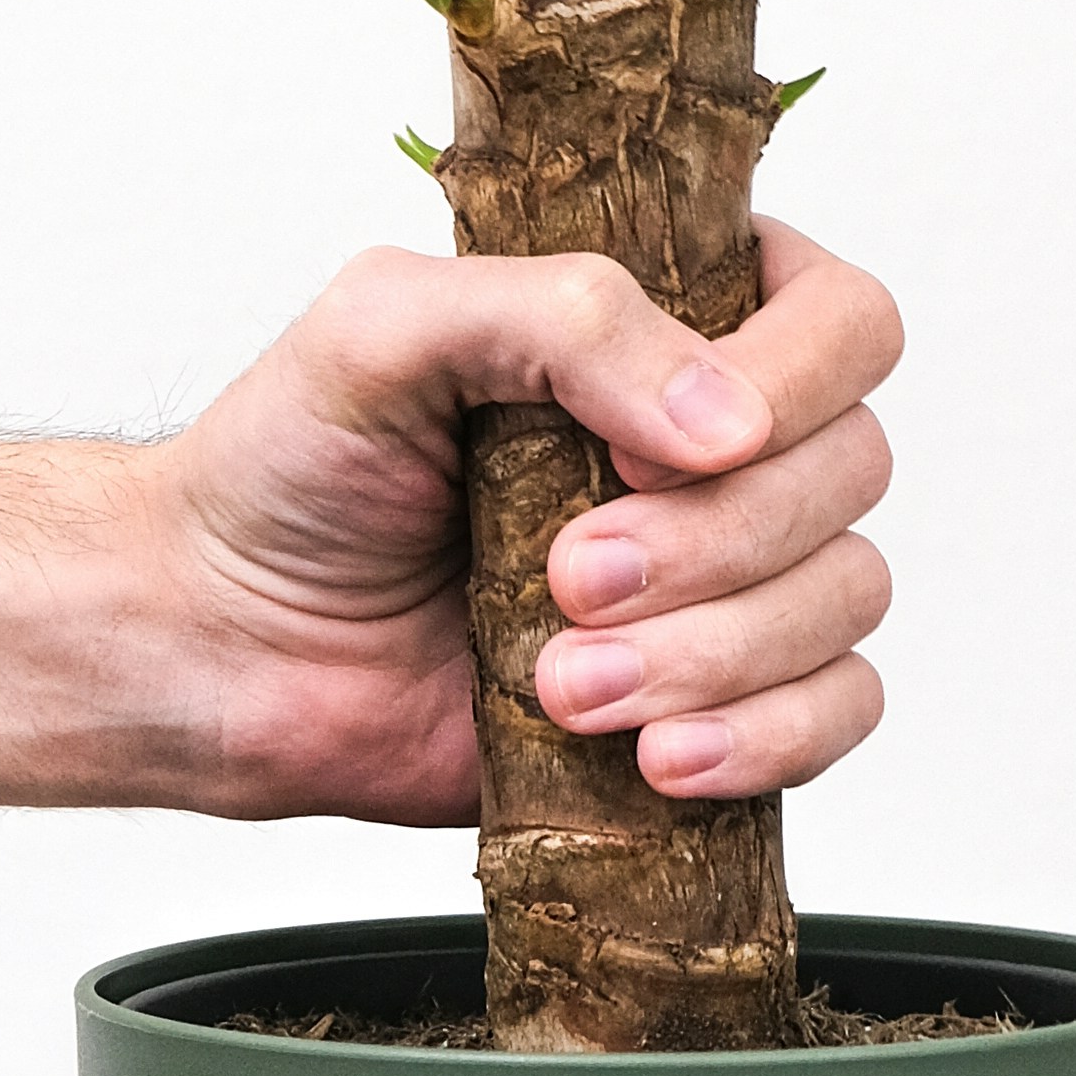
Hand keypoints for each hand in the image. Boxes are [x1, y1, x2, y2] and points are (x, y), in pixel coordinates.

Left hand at [128, 221, 900, 821]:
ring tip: (563, 685)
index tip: (651, 448)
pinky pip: (835, 715)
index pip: (841, 319)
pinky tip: (654, 757)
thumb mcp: (388, 325)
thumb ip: (562, 318)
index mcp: (668, 318)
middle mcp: (718, 441)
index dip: (788, 385)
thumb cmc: (290, 469)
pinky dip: (765, 741)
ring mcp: (726, 575)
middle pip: (853, 470)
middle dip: (714, 544)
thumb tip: (723, 422)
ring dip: (713, 654)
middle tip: (569, 576)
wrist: (222, 644)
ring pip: (845, 599)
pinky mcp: (714, 697)